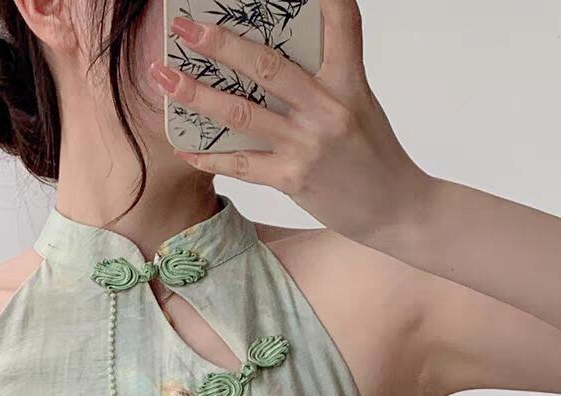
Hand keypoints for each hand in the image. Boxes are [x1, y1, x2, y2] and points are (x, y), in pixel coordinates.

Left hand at [151, 0, 435, 243]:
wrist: (395, 209)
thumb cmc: (373, 154)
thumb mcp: (358, 104)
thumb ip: (323, 80)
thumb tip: (271, 63)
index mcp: (349, 80)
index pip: (340, 21)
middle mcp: (327, 108)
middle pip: (267, 67)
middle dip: (220, 44)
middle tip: (184, 28)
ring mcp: (307, 144)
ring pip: (242, 114)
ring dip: (197, 96)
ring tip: (165, 80)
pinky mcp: (293, 178)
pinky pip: (242, 164)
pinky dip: (210, 157)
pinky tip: (185, 148)